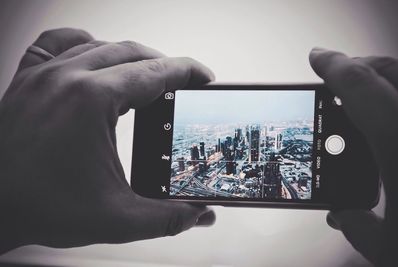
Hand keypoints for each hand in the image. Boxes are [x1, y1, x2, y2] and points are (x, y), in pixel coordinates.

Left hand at [0, 28, 215, 252]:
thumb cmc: (38, 207)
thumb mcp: (116, 219)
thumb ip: (167, 218)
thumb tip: (199, 214)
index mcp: (92, 100)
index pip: (156, 72)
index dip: (187, 72)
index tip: (203, 77)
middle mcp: (67, 78)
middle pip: (132, 53)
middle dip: (165, 65)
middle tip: (182, 82)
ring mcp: (44, 75)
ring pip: (100, 46)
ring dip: (131, 57)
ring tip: (148, 75)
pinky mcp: (27, 80)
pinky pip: (57, 43)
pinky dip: (83, 43)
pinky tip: (92, 54)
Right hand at [309, 48, 397, 265]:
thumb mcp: (393, 252)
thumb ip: (359, 228)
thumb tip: (345, 216)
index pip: (361, 86)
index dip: (333, 66)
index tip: (318, 58)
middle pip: (393, 71)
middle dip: (360, 66)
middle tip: (338, 76)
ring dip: (384, 83)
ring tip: (364, 102)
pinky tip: (392, 128)